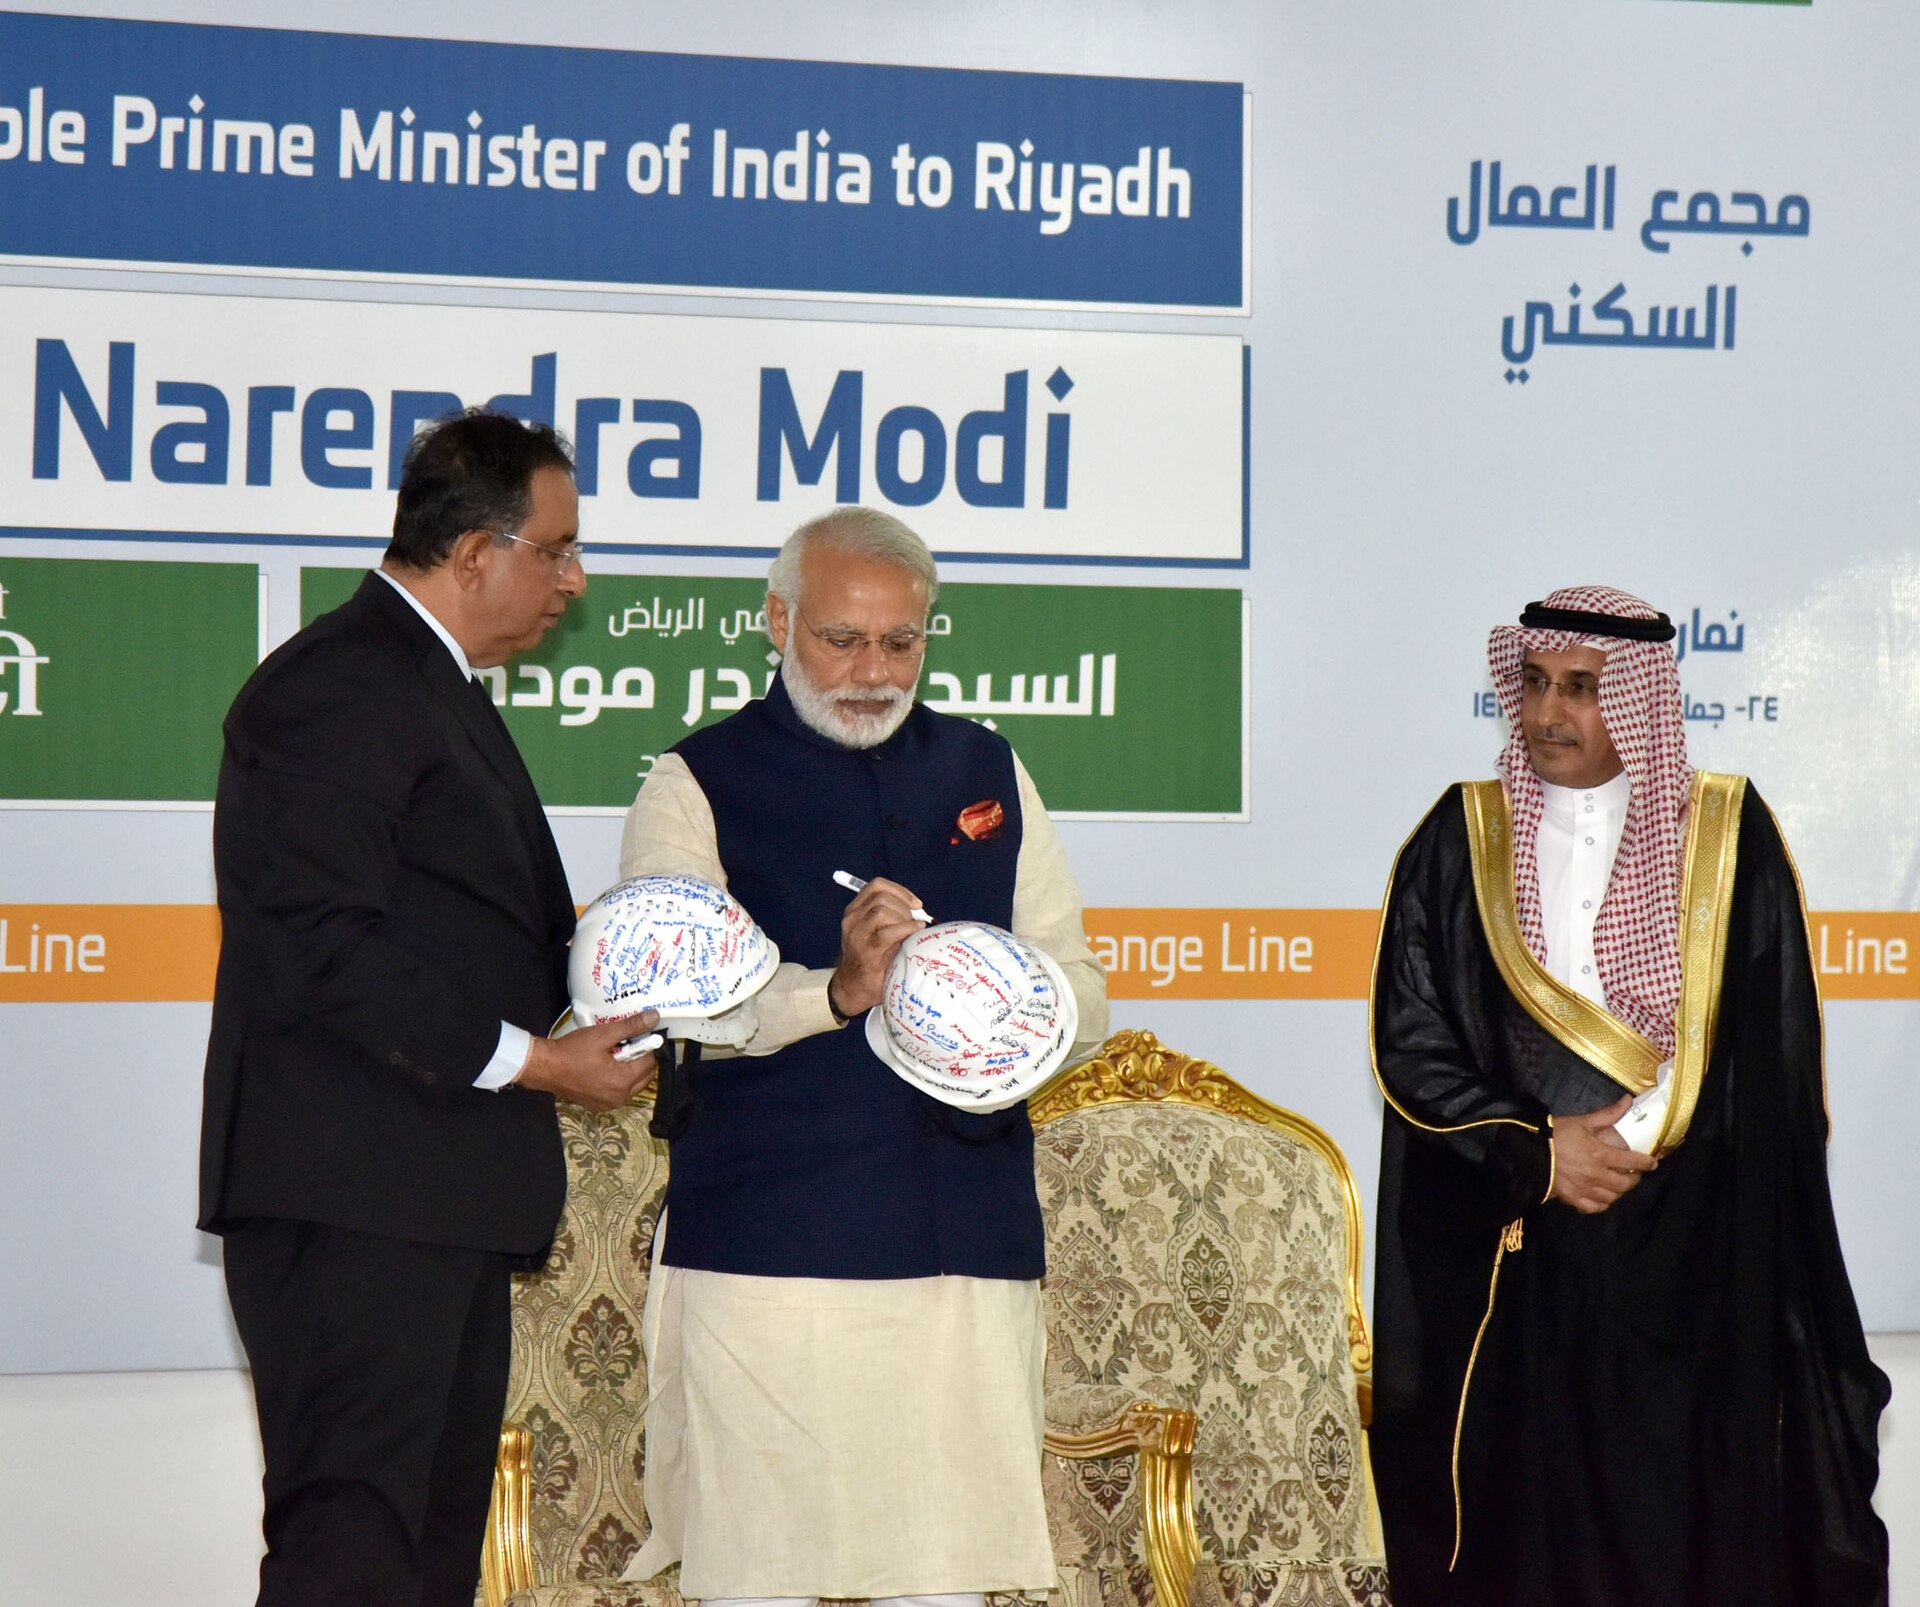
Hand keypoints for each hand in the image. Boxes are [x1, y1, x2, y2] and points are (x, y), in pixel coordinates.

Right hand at [517, 1013, 661, 1111]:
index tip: (632, 1037)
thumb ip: (630, 1027)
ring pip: (634, 1086)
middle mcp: (620, 1098)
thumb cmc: (572, 1051)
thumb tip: (653, 1018)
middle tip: (622, 1047)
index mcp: (623, 1081)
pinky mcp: (599, 1107)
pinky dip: (618, 1082)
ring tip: (612, 1057)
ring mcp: (609, 1105)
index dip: (644, 1047)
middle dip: (639, 1060)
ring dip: (630, 1071)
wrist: (545, 1067)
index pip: (649, 1062)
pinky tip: (604, 1069)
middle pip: (645, 1076)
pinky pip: (619, 1093)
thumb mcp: (603, 1034)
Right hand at [829, 876, 925, 1016]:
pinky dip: (906, 928)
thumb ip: (891, 916)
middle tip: (914, 922)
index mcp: (854, 911)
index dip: (900, 891)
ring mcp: (857, 934)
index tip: (916, 904)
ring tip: (912, 931)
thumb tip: (918, 909)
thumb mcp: (877, 931)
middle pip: (881, 896)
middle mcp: (852, 919)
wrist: (854, 988)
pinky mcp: (866, 950)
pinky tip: (915, 932)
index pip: (876, 886)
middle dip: (904, 906)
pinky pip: (888, 932)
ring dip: (904, 918)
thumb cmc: (872, 959)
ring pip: (882, 910)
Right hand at [1551, 1095, 1657, 1213]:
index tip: (1653, 1163)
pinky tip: (1602, 1196)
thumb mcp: (1582, 1121)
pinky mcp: (1574, 1199)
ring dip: (1619, 1191)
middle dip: (1634, 1178)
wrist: (1529, 1151)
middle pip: (1625, 1184)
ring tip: (1618, 1184)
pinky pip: (1595, 1207)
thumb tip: (1628, 1101)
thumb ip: (1608, 1114)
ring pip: (1612, 1197)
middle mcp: (1596, 1175)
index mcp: (1600, 1154)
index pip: (1632, 1162)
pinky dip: (1602, 1203)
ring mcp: (1585, 1190)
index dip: (1646, 1163)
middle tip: (1634, 1173)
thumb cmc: (1557, 1134)